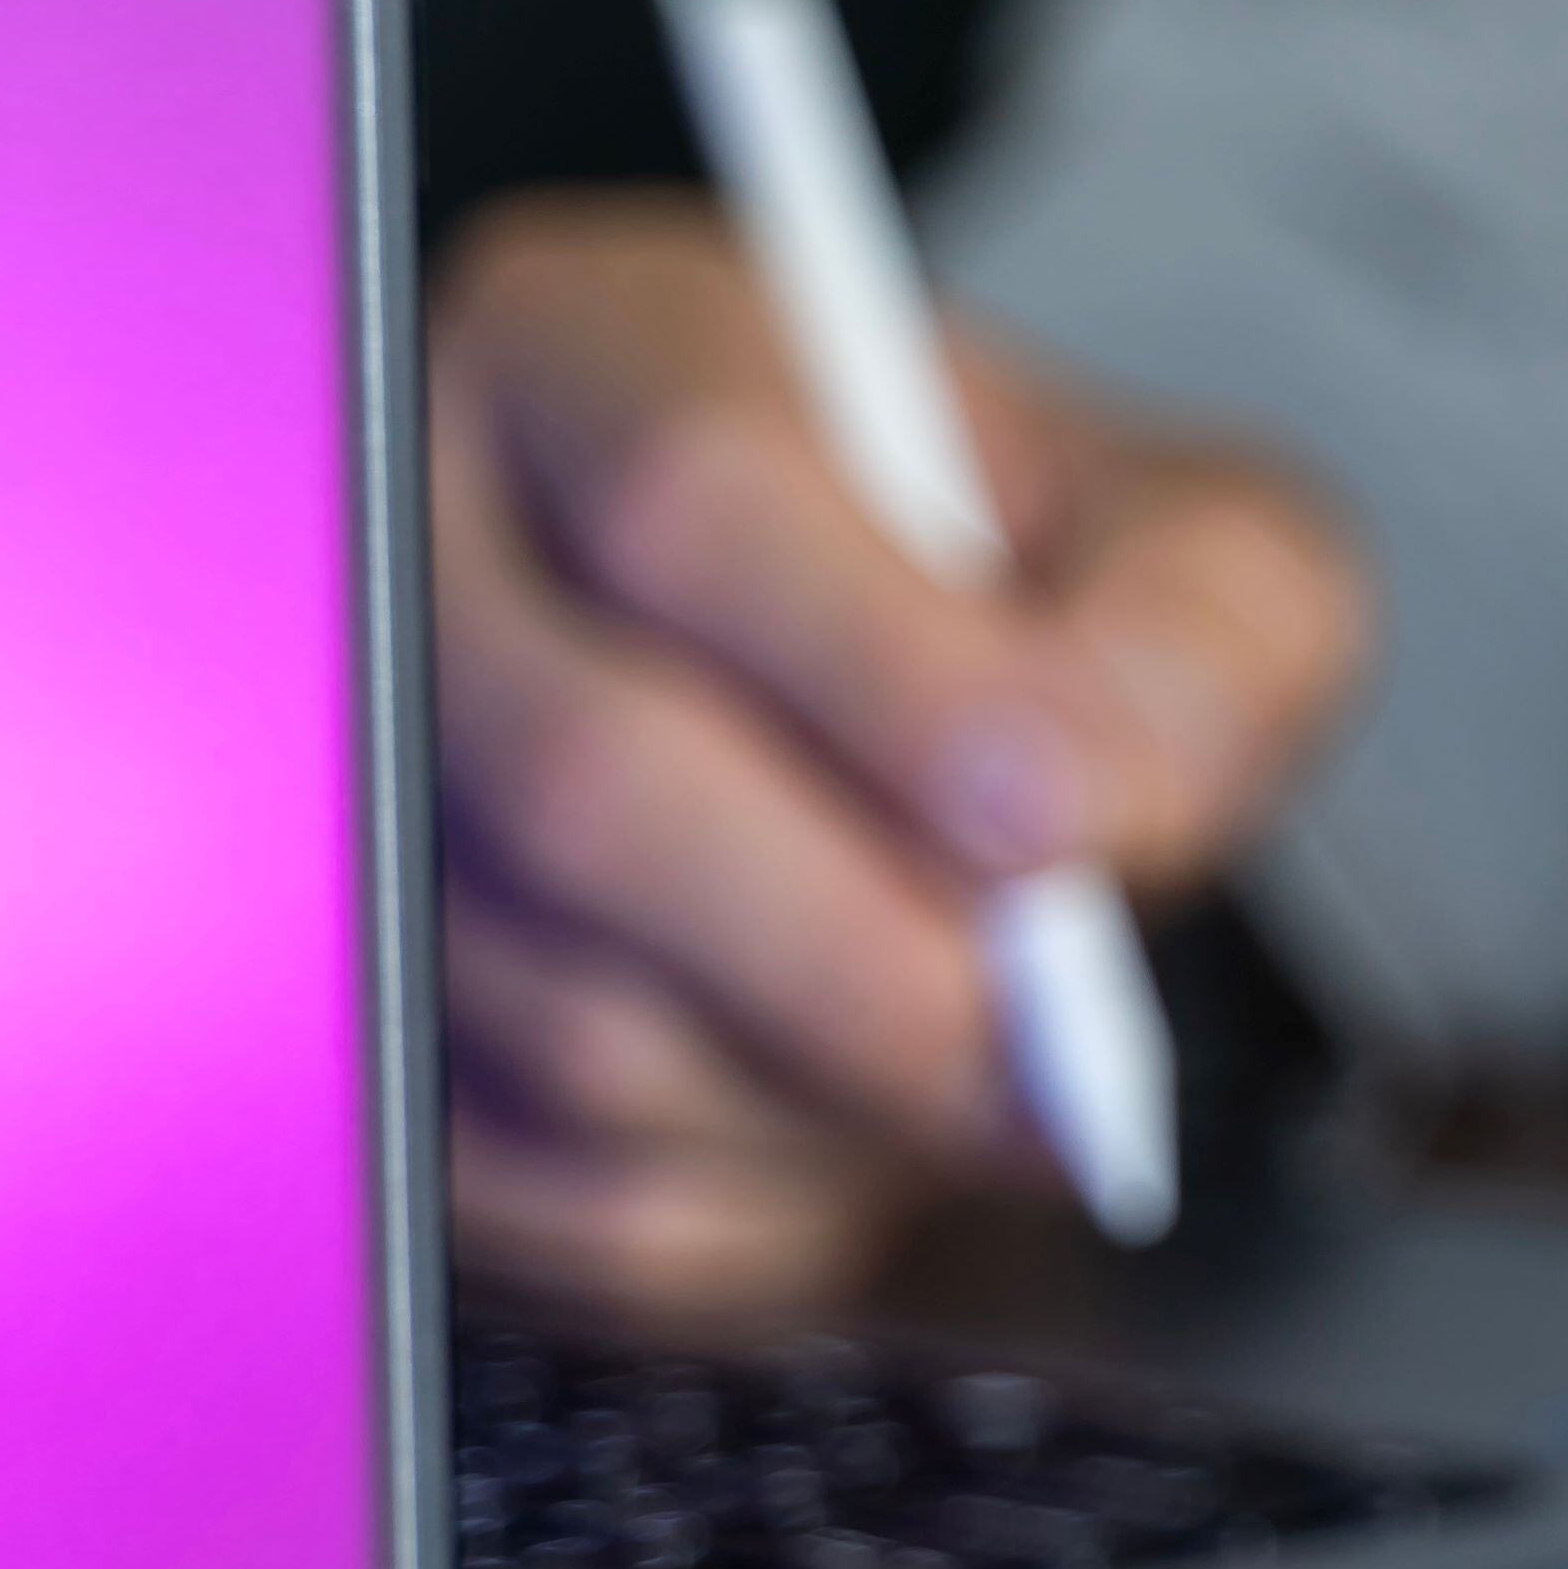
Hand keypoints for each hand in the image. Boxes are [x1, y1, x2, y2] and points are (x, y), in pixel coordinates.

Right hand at [424, 194, 1370, 1308]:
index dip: (895, 683)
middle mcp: (422, 558)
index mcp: (603, 357)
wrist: (921, 731)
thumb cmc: (1025, 598)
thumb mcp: (1186, 539)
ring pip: (563, 1016)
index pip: (700, 494)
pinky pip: (545, 1191)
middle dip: (874, 962)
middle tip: (1062, 1051)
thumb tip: (1107, 808)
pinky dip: (751, 1211)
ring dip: (827, 1100)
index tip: (1061, 826)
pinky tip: (853, 1126)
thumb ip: (1204, 629)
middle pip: (596, 784)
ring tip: (982, 1065)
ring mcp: (362, 804)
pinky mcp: (376, 1033)